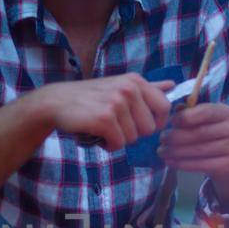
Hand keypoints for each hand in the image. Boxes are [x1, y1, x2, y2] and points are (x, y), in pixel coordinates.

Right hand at [38, 74, 172, 150]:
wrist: (56, 102)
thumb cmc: (90, 97)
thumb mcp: (120, 86)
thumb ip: (148, 89)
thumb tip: (173, 85)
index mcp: (136, 81)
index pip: (165, 107)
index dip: (155, 123)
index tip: (139, 124)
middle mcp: (129, 89)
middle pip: (150, 129)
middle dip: (133, 133)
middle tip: (114, 123)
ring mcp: (117, 103)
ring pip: (133, 138)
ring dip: (118, 139)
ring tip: (103, 127)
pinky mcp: (105, 119)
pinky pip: (119, 144)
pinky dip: (108, 145)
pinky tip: (97, 135)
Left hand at [158, 104, 228, 179]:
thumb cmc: (210, 134)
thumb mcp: (202, 119)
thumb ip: (189, 112)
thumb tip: (177, 109)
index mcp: (225, 112)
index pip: (205, 112)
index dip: (185, 117)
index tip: (171, 122)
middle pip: (200, 133)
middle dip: (176, 136)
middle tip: (162, 139)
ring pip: (199, 150)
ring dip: (176, 152)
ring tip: (162, 151)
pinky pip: (201, 165)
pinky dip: (182, 164)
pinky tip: (171, 161)